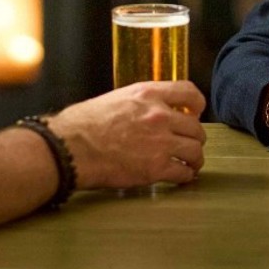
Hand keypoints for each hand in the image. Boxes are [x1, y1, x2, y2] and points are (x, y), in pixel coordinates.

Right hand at [49, 81, 206, 189]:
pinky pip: (183, 172)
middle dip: (193, 137)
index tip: (195, 112)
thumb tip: (152, 109)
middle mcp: (159, 115)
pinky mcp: (155, 168)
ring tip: (189, 163)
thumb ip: (140, 103)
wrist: (71, 148)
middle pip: (196, 127)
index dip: (197, 104)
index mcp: (148, 94)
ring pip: (195, 151)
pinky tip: (180, 176)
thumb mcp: (116, 98)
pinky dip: (185, 176)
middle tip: (187, 144)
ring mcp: (160, 142)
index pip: (189, 92)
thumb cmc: (84, 124)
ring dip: (193, 159)